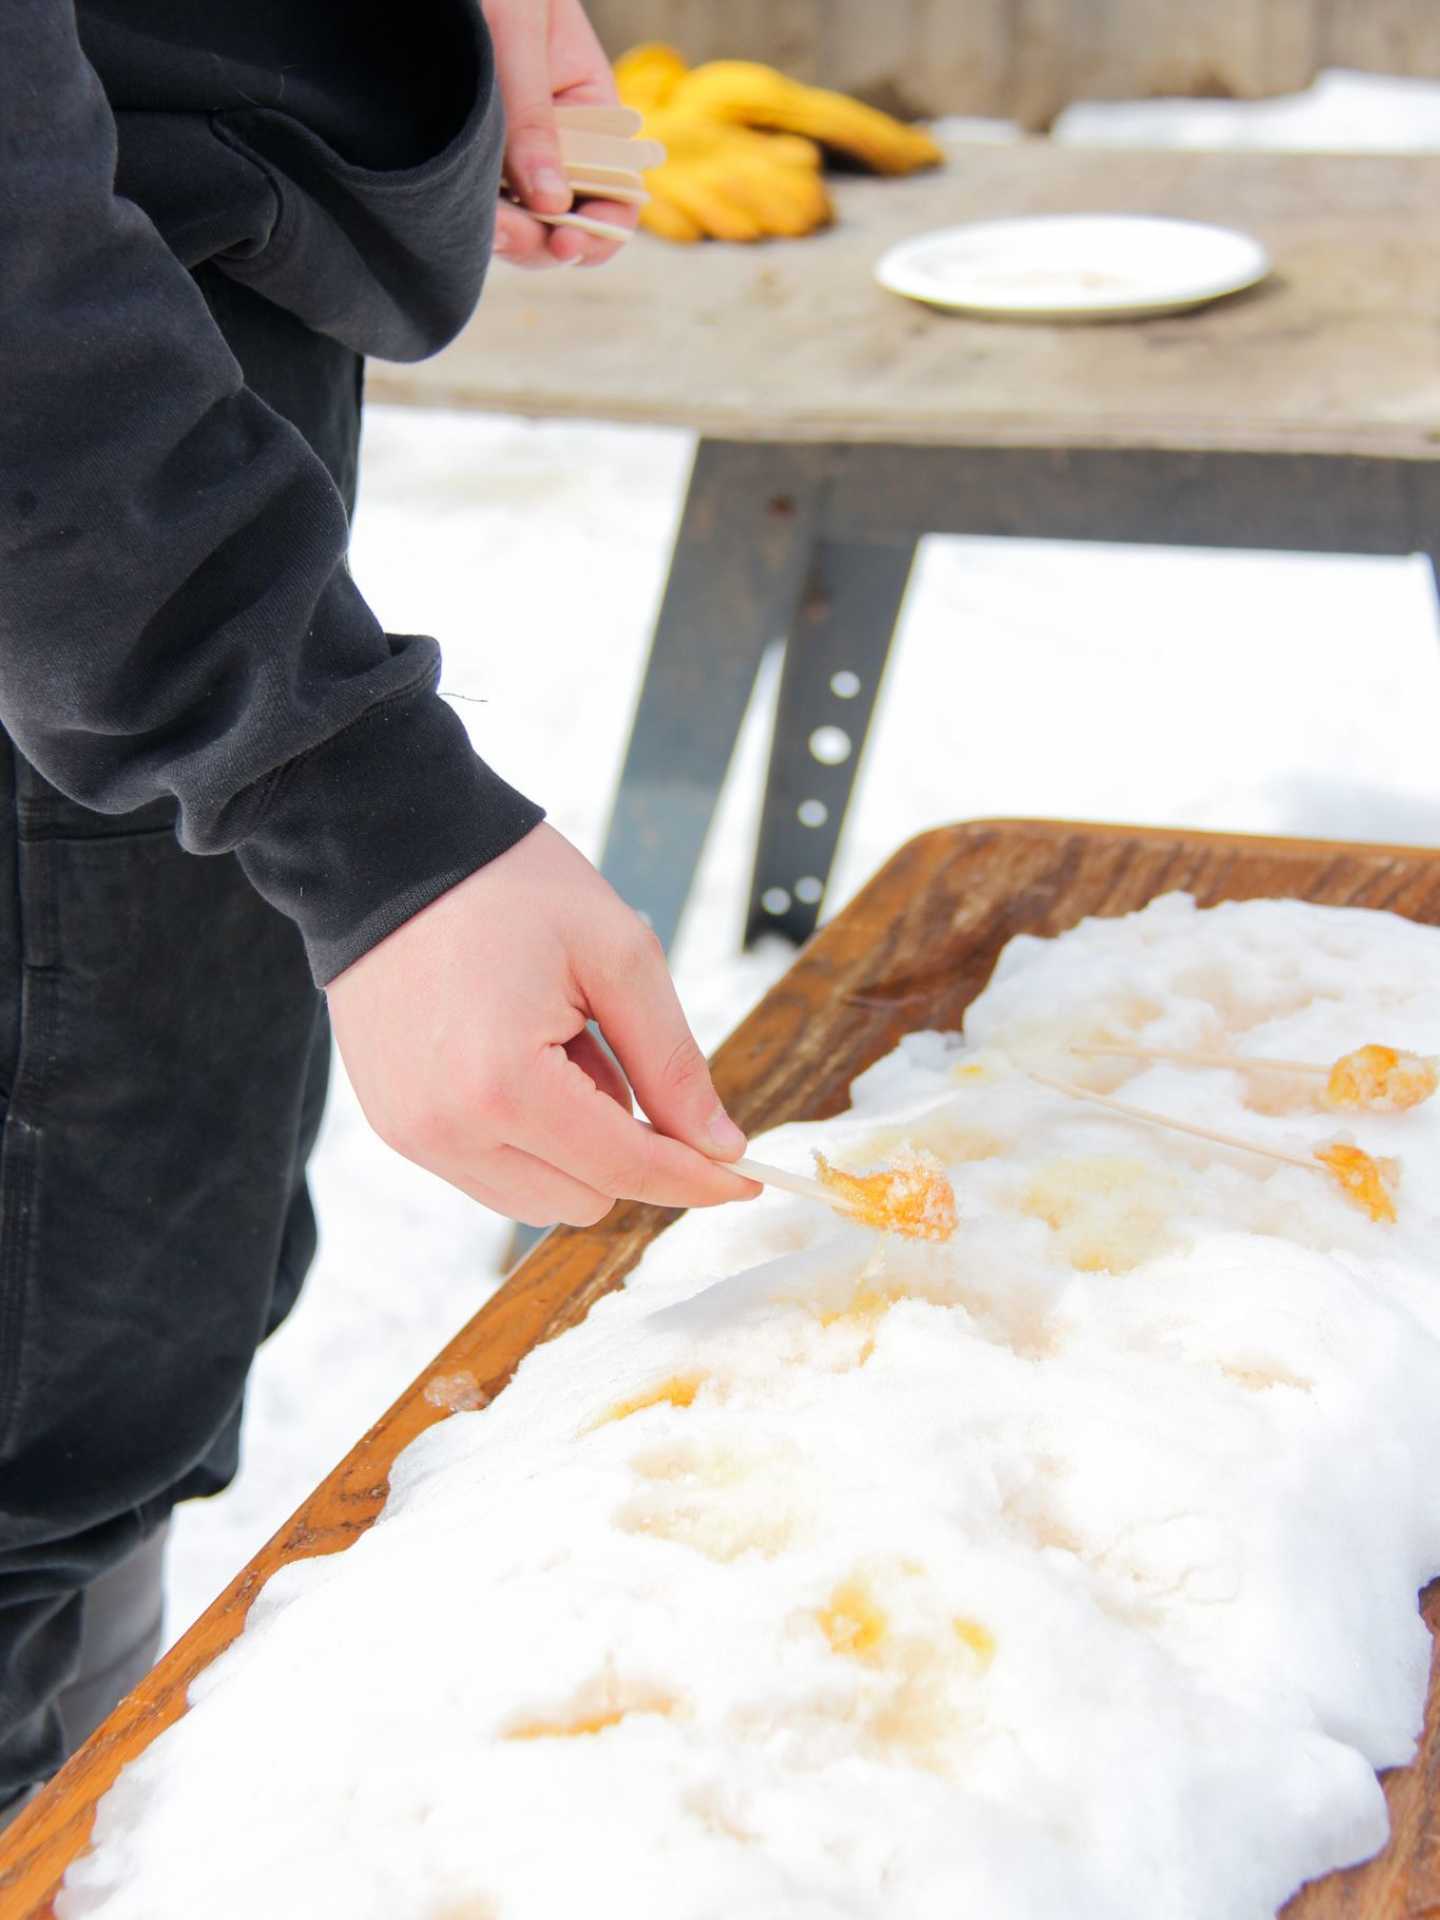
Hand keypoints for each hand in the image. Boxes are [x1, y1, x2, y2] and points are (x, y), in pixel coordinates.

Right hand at [327, 824, 757, 1226]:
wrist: (389, 850)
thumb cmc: (509, 886)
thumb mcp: (617, 955)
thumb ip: (673, 1063)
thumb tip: (722, 1149)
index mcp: (504, 1086)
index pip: (626, 1168)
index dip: (698, 1178)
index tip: (748, 1180)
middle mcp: (448, 1129)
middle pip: (585, 1199)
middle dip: (626, 1143)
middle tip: (609, 1046)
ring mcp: (412, 1134)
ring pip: (537, 1200)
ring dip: (574, 1147)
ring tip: (556, 1045)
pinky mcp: (396, 1126)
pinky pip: (488, 1173)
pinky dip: (528, 1138)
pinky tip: (518, 1058)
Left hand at [483, 0, 639, 268]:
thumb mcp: (520, 34)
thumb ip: (533, 117)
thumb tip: (550, 205)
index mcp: (594, 113)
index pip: (617, 195)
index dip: (599, 230)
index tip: (566, 240)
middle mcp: (559, 144)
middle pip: (567, 224)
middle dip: (541, 242)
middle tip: (503, 234)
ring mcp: (515, 154)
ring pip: (523, 224)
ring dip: (504, 237)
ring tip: (473, 227)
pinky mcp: (472, 155)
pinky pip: (480, 205)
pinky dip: (471, 219)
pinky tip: (452, 215)